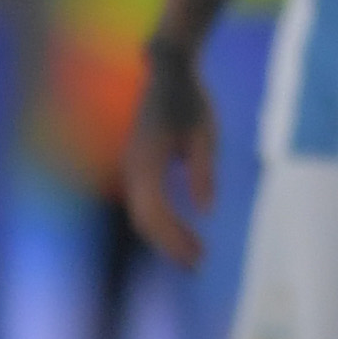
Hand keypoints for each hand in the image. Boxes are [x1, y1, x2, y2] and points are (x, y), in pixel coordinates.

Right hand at [125, 37, 215, 268]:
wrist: (168, 73)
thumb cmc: (190, 101)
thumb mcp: (205, 135)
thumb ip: (203, 171)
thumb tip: (205, 210)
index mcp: (148, 159)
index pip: (155, 211)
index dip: (174, 239)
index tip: (198, 256)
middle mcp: (133, 166)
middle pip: (144, 219)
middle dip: (169, 245)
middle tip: (198, 265)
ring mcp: (132, 167)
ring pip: (141, 214)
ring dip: (164, 237)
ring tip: (192, 255)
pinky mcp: (138, 167)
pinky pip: (144, 202)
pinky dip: (161, 222)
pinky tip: (181, 233)